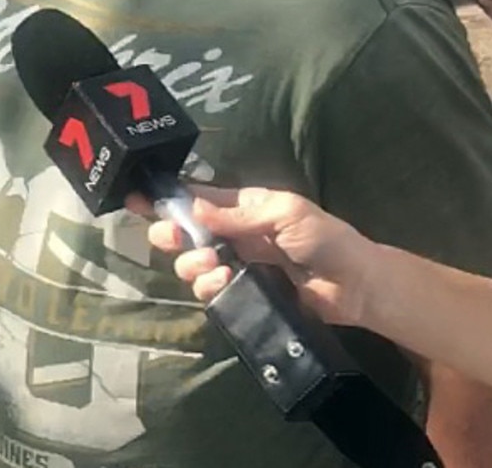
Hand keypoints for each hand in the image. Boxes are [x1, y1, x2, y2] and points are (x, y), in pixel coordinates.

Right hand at [145, 185, 377, 326]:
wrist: (354, 285)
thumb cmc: (325, 238)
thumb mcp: (286, 213)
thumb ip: (239, 213)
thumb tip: (195, 208)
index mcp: (244, 206)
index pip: (198, 197)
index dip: (168, 198)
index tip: (136, 199)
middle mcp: (234, 234)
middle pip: (186, 232)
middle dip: (172, 234)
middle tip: (172, 240)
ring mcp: (237, 265)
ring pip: (193, 264)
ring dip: (192, 264)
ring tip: (212, 266)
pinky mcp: (243, 294)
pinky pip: (211, 291)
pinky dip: (209, 286)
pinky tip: (223, 283)